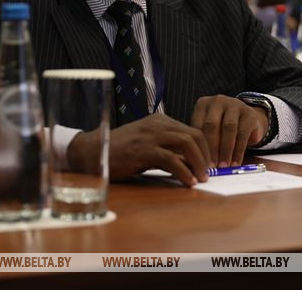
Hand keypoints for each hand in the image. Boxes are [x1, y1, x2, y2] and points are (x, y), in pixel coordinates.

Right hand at [68, 115, 209, 186]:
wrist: (92, 151)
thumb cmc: (120, 151)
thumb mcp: (148, 145)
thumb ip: (168, 150)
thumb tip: (191, 165)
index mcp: (160, 121)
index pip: (193, 130)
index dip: (205, 149)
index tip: (209, 164)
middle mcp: (158, 124)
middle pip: (194, 135)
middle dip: (206, 155)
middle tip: (208, 173)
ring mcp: (150, 135)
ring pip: (187, 143)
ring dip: (199, 163)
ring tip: (202, 178)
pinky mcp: (143, 150)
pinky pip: (171, 159)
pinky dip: (184, 172)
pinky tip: (188, 182)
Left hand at [190, 95, 268, 168]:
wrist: (247, 119)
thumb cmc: (222, 127)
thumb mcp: (210, 130)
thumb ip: (202, 141)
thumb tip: (195, 163)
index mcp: (203, 104)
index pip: (198, 125)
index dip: (198, 145)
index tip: (198, 162)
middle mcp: (218, 101)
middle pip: (212, 125)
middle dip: (211, 148)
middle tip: (210, 166)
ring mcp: (234, 105)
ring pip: (228, 128)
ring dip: (225, 150)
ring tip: (223, 166)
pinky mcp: (249, 113)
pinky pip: (242, 134)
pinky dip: (238, 151)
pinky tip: (235, 163)